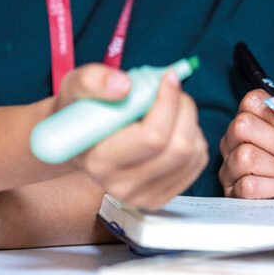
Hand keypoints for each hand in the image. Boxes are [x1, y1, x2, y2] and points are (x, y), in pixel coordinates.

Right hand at [53, 64, 208, 209]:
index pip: (152, 137)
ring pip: (192, 154)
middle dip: (184, 108)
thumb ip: (93, 81)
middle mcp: (120, 187)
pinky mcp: (161, 197)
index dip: (169, 102)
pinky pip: (197, 162)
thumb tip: (124, 86)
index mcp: (99, 161)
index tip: (168, 77)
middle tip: (171, 88)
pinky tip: (174, 126)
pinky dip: (194, 136)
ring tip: (169, 106)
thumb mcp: (76, 86)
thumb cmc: (80, 109)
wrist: (80, 140)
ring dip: (190, 120)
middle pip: (179, 148)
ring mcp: (142, 196)